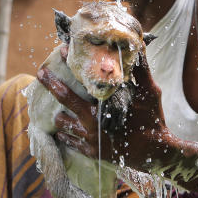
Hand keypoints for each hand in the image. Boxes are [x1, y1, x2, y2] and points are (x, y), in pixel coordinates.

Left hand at [37, 53, 172, 171]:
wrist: (156, 153)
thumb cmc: (152, 120)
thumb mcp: (150, 92)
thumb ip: (141, 69)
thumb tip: (140, 44)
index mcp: (103, 106)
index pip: (80, 81)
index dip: (69, 65)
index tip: (60, 50)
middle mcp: (92, 122)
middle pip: (64, 99)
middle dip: (51, 83)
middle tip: (41, 72)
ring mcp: (90, 139)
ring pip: (63, 123)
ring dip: (59, 113)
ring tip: (54, 106)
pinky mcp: (91, 152)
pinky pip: (71, 142)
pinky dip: (65, 134)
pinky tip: (62, 130)